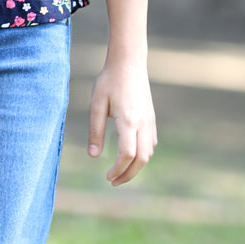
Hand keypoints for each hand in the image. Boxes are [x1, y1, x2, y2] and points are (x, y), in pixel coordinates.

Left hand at [87, 56, 156, 185]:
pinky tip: (130, 156)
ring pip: (148, 152)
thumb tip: (93, 156)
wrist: (129, 62)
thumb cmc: (109, 80)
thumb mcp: (96, 104)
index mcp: (128, 119)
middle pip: (142, 159)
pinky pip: (151, 143)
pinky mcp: (151, 117)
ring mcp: (149, 120)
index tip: (107, 176)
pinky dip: (142, 154)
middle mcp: (142, 122)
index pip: (127, 154)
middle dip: (129, 174)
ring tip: (120, 172)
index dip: (118, 169)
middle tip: (113, 182)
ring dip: (136, 166)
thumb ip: (95, 131)